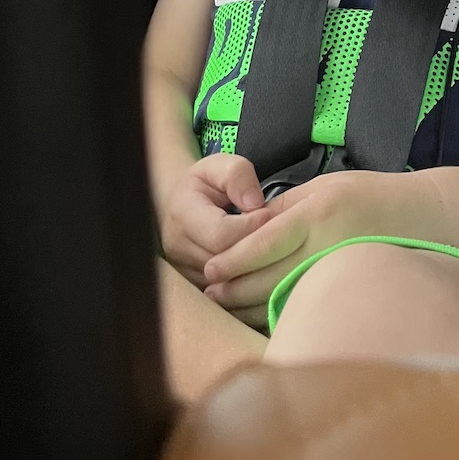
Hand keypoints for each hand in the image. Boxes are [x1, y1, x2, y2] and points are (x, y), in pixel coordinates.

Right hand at [160, 154, 272, 286]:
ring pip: (227, 283)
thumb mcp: (220, 165)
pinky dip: (249, 282)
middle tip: (280, 235)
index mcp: (182, 215)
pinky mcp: (195, 288)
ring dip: (255, 268)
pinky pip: (226, 294)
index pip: (220, 234)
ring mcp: (185, 272)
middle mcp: (178, 249)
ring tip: (274, 250)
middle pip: (225, 264)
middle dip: (257, 250)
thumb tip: (254, 204)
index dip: (251, 227)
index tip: (272, 213)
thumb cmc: (207, 183)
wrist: (183, 205)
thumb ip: (238, 174)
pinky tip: (264, 267)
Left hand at [202, 169, 396, 320]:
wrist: (426, 217)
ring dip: (251, 305)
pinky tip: (261, 316)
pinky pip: (307, 302)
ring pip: (286, 295)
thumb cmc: (372, 195)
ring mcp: (339, 270)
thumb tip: (249, 228)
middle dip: (236, 288)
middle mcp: (326, 244)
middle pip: (270, 275)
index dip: (234, 259)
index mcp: (318, 213)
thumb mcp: (325, 187)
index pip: (265, 242)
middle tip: (209, 295)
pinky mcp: (349, 288)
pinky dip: (281, 311)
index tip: (210, 269)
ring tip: (226, 308)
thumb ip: (287, 207)